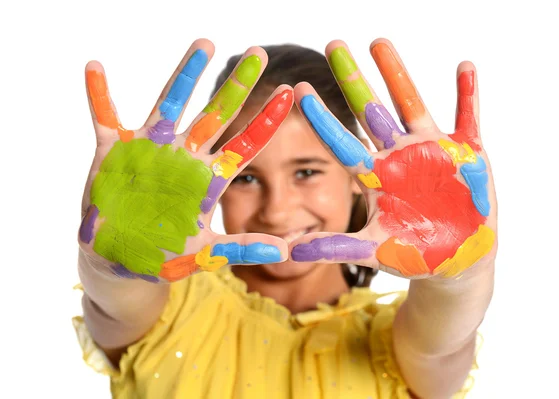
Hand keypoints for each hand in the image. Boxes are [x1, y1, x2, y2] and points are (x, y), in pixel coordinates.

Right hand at [78, 40, 292, 282]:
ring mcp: (150, 149)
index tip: (289, 93)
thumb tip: (284, 250)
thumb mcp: (205, 253)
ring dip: (186, 74)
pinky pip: (106, 117)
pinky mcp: (114, 152)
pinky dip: (99, 95)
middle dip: (237, 85)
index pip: (244, 144)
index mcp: (208, 178)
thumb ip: (242, 248)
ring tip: (205, 44)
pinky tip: (96, 67)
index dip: (266, 120)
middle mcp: (184, 155)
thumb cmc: (164, 255)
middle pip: (216, 114)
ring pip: (170, 103)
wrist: (120, 260)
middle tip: (258, 54)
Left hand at [291, 39, 496, 278]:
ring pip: (411, 103)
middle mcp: (398, 154)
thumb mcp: (372, 250)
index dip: (321, 118)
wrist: (457, 259)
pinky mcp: (467, 152)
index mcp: (374, 174)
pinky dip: (468, 94)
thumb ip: (335, 248)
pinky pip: (467, 117)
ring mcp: (432, 149)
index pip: (342, 141)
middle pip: (370, 110)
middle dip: (352, 78)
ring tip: (378, 42)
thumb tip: (290, 252)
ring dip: (396, 74)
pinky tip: (464, 65)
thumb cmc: (413, 253)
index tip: (298, 89)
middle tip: (332, 44)